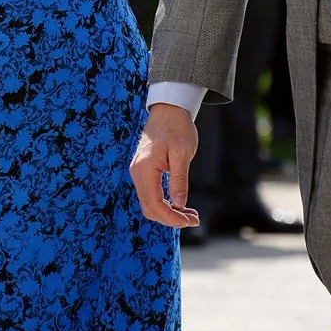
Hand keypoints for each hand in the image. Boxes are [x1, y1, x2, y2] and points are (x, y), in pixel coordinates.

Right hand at [130, 103, 199, 228]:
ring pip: (149, 203)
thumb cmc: (178, 128)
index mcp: (146, 169)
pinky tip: (180, 204)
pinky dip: (164, 203)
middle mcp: (137, 172)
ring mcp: (138, 172)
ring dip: (168, 212)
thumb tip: (179, 204)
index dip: (172, 217)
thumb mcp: (183, 153)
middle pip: (149, 208)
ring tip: (190, 214)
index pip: (154, 204)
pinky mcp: (143, 171)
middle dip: (171, 218)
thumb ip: (179, 180)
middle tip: (194, 219)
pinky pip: (150, 194)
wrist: (168, 109)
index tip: (190, 220)